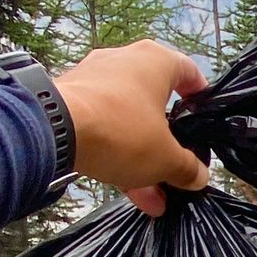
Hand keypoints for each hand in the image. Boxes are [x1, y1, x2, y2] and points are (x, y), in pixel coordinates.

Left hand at [52, 39, 211, 215]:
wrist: (53, 130)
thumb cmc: (122, 130)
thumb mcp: (165, 157)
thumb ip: (187, 167)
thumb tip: (199, 176)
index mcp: (155, 61)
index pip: (189, 72)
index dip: (200, 98)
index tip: (203, 121)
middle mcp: (125, 61)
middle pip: (156, 104)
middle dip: (167, 143)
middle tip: (176, 170)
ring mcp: (94, 79)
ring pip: (127, 120)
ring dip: (141, 157)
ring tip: (152, 196)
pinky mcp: (70, 99)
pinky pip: (102, 126)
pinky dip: (115, 153)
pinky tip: (126, 190)